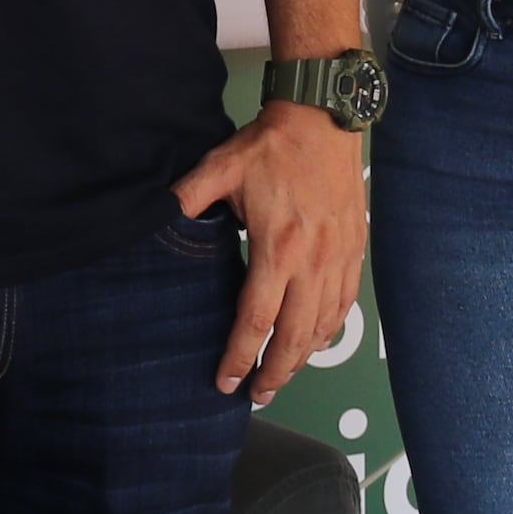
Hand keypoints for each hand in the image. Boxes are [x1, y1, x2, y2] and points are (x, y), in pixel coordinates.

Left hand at [174, 99, 365, 403]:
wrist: (324, 117)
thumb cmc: (271, 144)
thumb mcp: (220, 167)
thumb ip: (187, 199)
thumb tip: (158, 219)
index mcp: (277, 246)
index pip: (256, 319)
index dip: (240, 356)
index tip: (226, 382)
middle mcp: (312, 260)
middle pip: (294, 335)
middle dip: (274, 373)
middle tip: (256, 395)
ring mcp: (338, 257)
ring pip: (324, 325)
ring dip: (303, 359)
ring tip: (282, 376)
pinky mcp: (354, 248)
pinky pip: (345, 303)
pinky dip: (330, 330)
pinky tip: (315, 342)